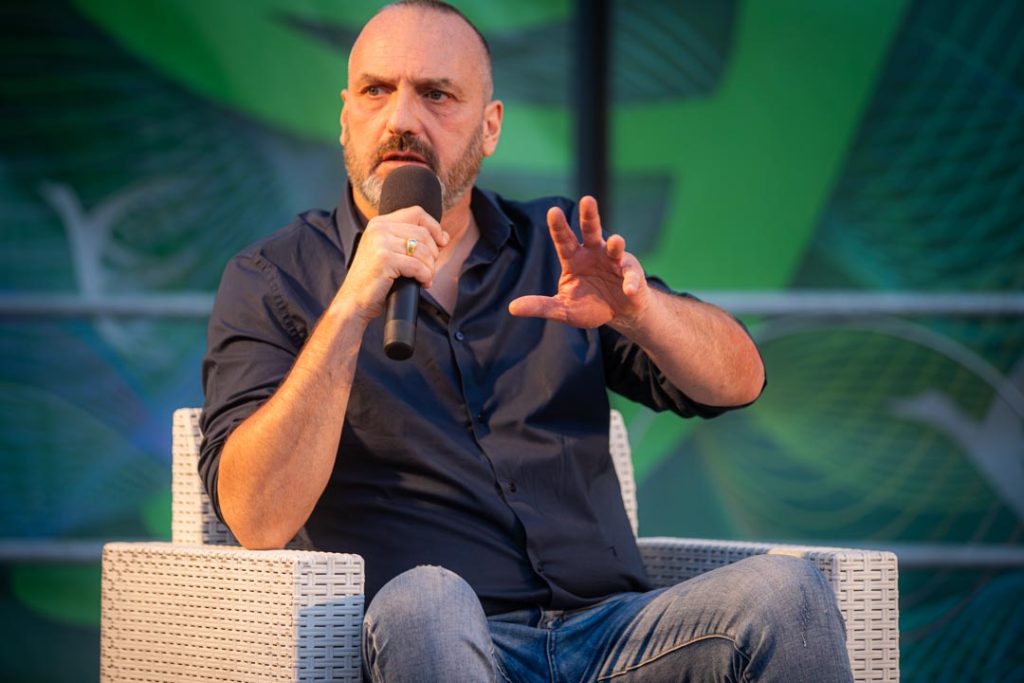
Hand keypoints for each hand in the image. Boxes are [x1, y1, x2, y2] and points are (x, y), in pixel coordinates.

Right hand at [335, 206, 448, 321]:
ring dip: (430, 268)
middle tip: (429, 269)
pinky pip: (419, 266)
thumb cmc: (374, 280)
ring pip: (423, 251)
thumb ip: (410, 240)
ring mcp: (381, 243)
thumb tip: (443, 236)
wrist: (354, 301)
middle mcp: (379, 228)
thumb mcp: (389, 252)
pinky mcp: (385, 259)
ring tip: (425, 278)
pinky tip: (422, 284)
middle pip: (423, 233)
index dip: (434, 227)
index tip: (442, 242)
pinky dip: (426, 277)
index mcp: (379, 223)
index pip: (417, 213)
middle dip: (433, 254)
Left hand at [508, 196, 648, 328]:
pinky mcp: (632, 274)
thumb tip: (512, 308)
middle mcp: (593, 253)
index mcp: (574, 259)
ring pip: (615, 246)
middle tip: (588, 200)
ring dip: (616, 244)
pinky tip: (630, 289)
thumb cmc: (590, 306)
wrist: (619, 313)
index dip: (558, 226)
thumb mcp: (563, 309)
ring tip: (616, 242)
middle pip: (591, 230)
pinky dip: (631, 283)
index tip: (553, 211)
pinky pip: (631, 276)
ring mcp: (614, 261)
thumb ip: (541, 306)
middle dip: (589, 216)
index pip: (563, 240)